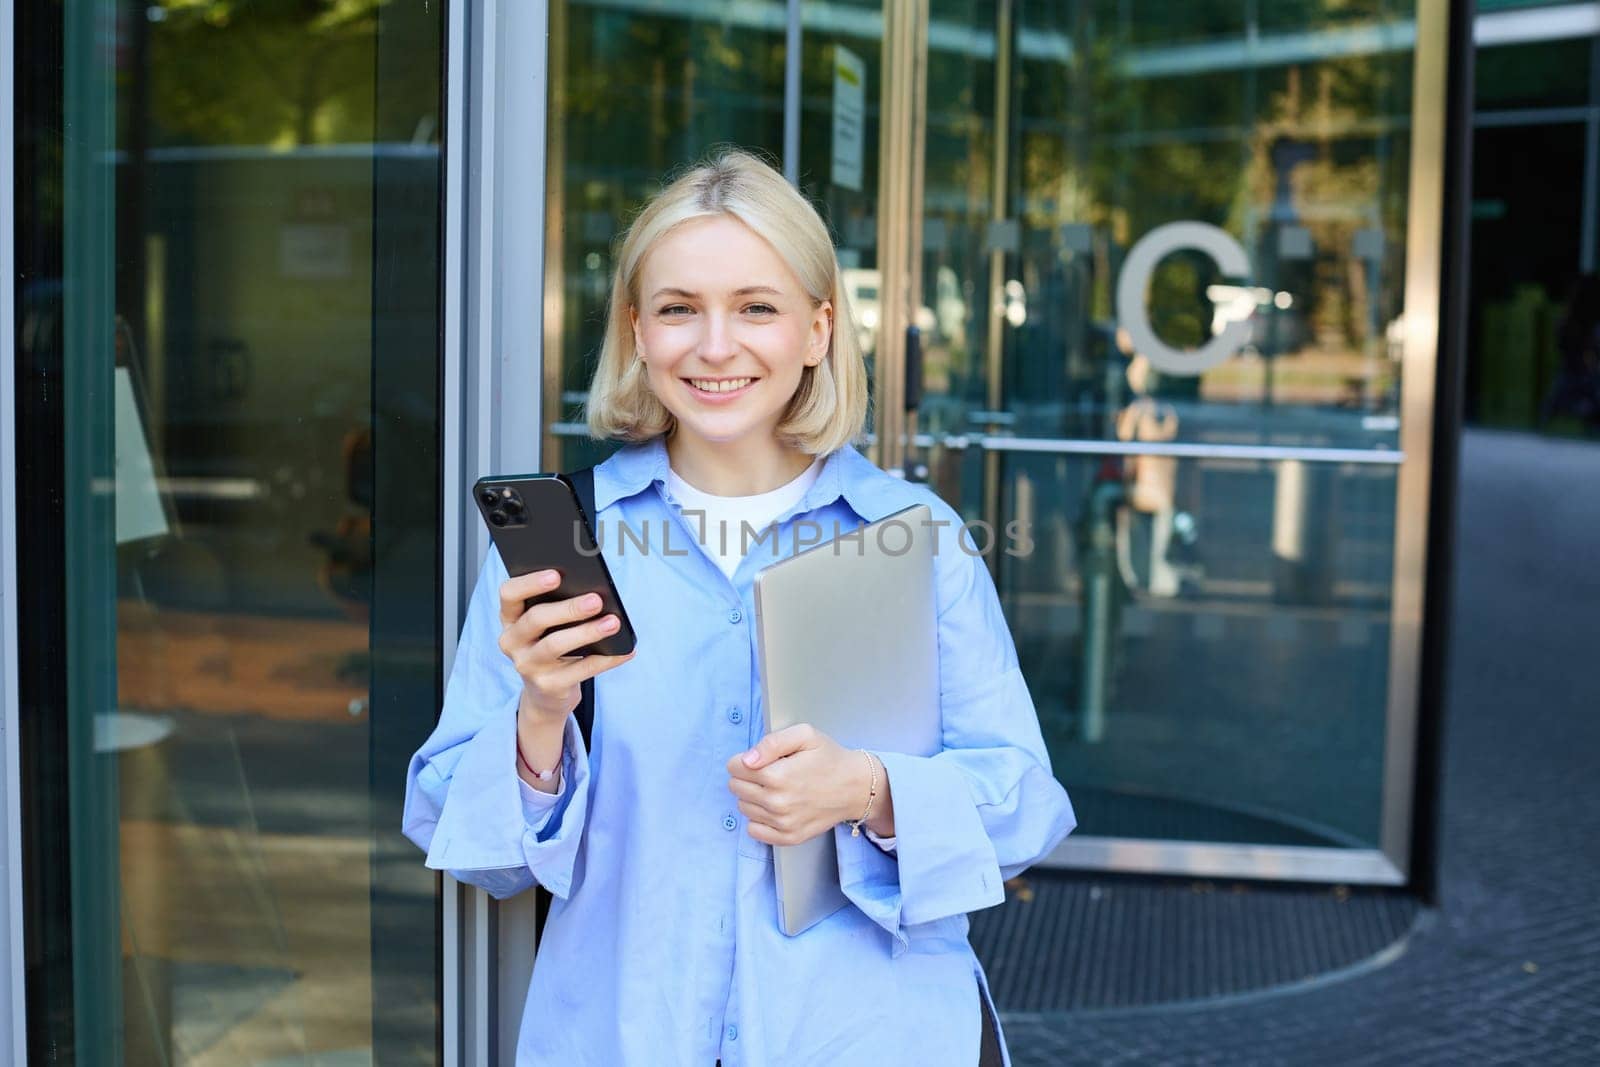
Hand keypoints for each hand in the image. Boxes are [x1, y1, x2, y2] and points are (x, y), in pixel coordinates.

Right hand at [498, 569, 634, 725]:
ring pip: (555, 645)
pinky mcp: (548, 686)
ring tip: (613, 623)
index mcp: (510, 617)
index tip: (556, 575)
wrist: (547, 692)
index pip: (509, 594)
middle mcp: (512, 641)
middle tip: (596, 600)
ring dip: (588, 632)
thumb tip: (593, 592)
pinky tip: (624, 651)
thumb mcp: (547, 625)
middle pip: (536, 618)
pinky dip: (606, 659)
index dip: (530, 583)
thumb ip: (558, 604)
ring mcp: (527, 666)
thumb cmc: (551, 643)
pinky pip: (580, 670)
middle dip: (568, 608)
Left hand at [725, 724, 882, 846]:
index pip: (734, 767)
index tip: (761, 759)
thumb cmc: (829, 758)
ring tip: (776, 788)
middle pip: (735, 787)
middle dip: (746, 776)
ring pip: (743, 807)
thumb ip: (772, 742)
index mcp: (777, 775)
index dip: (744, 759)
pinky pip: (753, 830)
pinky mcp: (788, 837)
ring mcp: (782, 823)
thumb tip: (747, 759)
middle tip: (769, 771)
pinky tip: (774, 807)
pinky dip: (758, 818)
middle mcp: (777, 803)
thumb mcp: (805, 735)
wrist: (855, 787)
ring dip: (752, 796)